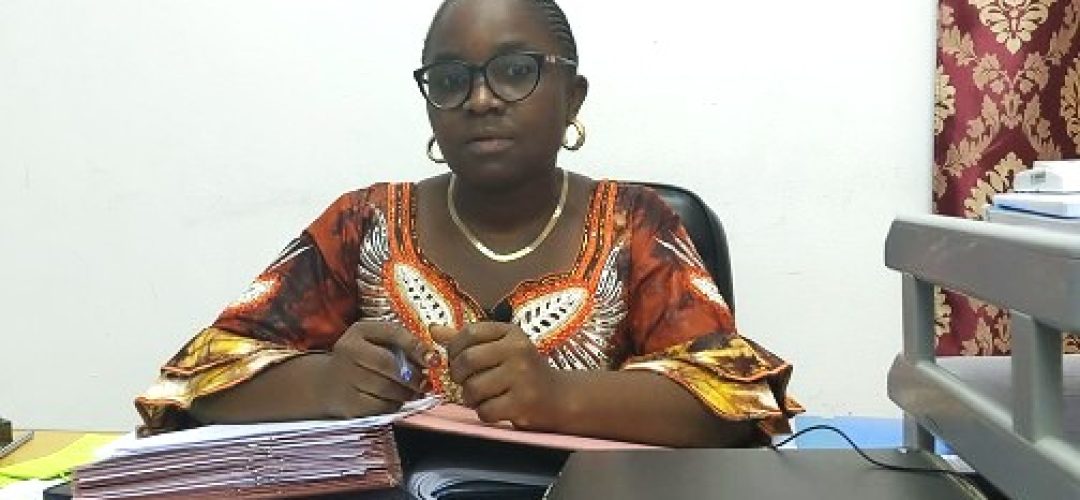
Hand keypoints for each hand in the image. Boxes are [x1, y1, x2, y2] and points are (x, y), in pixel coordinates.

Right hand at [316, 321, 439, 417]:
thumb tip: (431, 358)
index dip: (417, 347)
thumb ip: (402, 344)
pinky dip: (394, 405)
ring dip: (407, 393)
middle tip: (426, 382)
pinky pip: (380, 407)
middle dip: (414, 376)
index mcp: (360, 331)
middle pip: (389, 364)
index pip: (393, 333)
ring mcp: (345, 379)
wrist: (328, 383)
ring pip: (386, 388)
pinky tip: (396, 400)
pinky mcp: (348, 403)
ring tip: (414, 392)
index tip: (434, 359)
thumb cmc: (363, 359)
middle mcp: (348, 351)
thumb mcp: (377, 342)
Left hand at [431, 322, 566, 430]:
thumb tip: (433, 330)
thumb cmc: (522, 370)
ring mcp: (522, 377)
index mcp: (511, 333)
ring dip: (470, 397)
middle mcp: (518, 350)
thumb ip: (466, 339)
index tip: (457, 359)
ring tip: (481, 396)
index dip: (454, 348)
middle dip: (458, 374)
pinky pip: (485, 410)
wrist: (558, 397)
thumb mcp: (499, 348)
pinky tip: (495, 408)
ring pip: (473, 388)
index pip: (469, 332)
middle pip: (467, 360)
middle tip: (465, 381)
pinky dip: (484, 412)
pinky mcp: (523, 403)